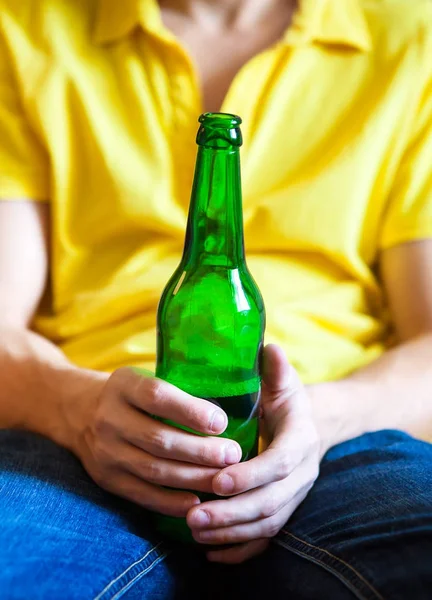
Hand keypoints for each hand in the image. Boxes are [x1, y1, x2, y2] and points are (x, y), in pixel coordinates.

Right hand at [71, 369, 240, 516]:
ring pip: (154, 470)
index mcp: (123, 385)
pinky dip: (171, 501)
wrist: (78, 412)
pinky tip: (197, 501)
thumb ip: (177, 388)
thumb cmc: (130, 394)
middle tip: (233, 455)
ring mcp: (105, 452)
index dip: (191, 411)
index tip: (222, 422)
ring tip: (224, 478)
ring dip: (193, 477)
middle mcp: (110, 418)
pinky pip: (142, 494)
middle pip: (159, 439)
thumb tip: (232, 404)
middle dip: (201, 451)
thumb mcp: (144, 377)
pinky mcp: (107, 479)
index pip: (157, 397)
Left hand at [187, 345, 319, 563]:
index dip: (251, 475)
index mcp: (302, 439)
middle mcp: (303, 473)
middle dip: (234, 512)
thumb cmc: (286, 400)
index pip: (281, 463)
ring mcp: (295, 495)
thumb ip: (276, 368)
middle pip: (273, 502)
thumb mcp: (283, 381)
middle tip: (195, 515)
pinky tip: (209, 552)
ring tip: (194, 529)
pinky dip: (240, 549)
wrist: (310, 425)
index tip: (218, 481)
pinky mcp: (285, 509)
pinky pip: (266, 538)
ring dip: (232, 532)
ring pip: (268, 524)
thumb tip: (268, 347)